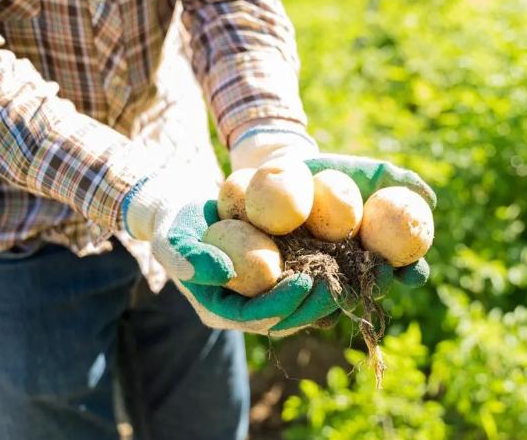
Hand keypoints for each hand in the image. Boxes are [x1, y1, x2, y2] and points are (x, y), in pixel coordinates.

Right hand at [121, 172, 337, 334]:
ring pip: (302, 304)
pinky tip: (353, 262)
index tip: (306, 282)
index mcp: (220, 310)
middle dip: (314, 304)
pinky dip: (330, 274)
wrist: (188, 210)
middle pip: (286, 317)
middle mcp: (246, 310)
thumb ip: (190, 258)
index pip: (256, 317)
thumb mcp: (173, 239)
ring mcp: (264, 295)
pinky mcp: (279, 278)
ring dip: (329, 293)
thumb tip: (224, 272)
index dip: (282, 304)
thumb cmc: (176, 225)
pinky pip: (308, 283)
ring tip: (352, 276)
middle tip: (338, 283)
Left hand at [230, 124, 435, 284]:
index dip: (414, 273)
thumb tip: (429, 199)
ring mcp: (324, 278)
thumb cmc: (335, 172)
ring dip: (345, 294)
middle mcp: (354, 271)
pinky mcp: (292, 281)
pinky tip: (305, 288)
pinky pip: (301, 296)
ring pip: (339, 296)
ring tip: (346, 284)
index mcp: (377, 252)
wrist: (287, 174)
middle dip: (380, 284)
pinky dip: (304, 296)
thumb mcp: (367, 171)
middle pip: (373, 286)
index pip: (404, 269)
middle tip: (382, 272)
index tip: (415, 270)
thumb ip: (398, 180)